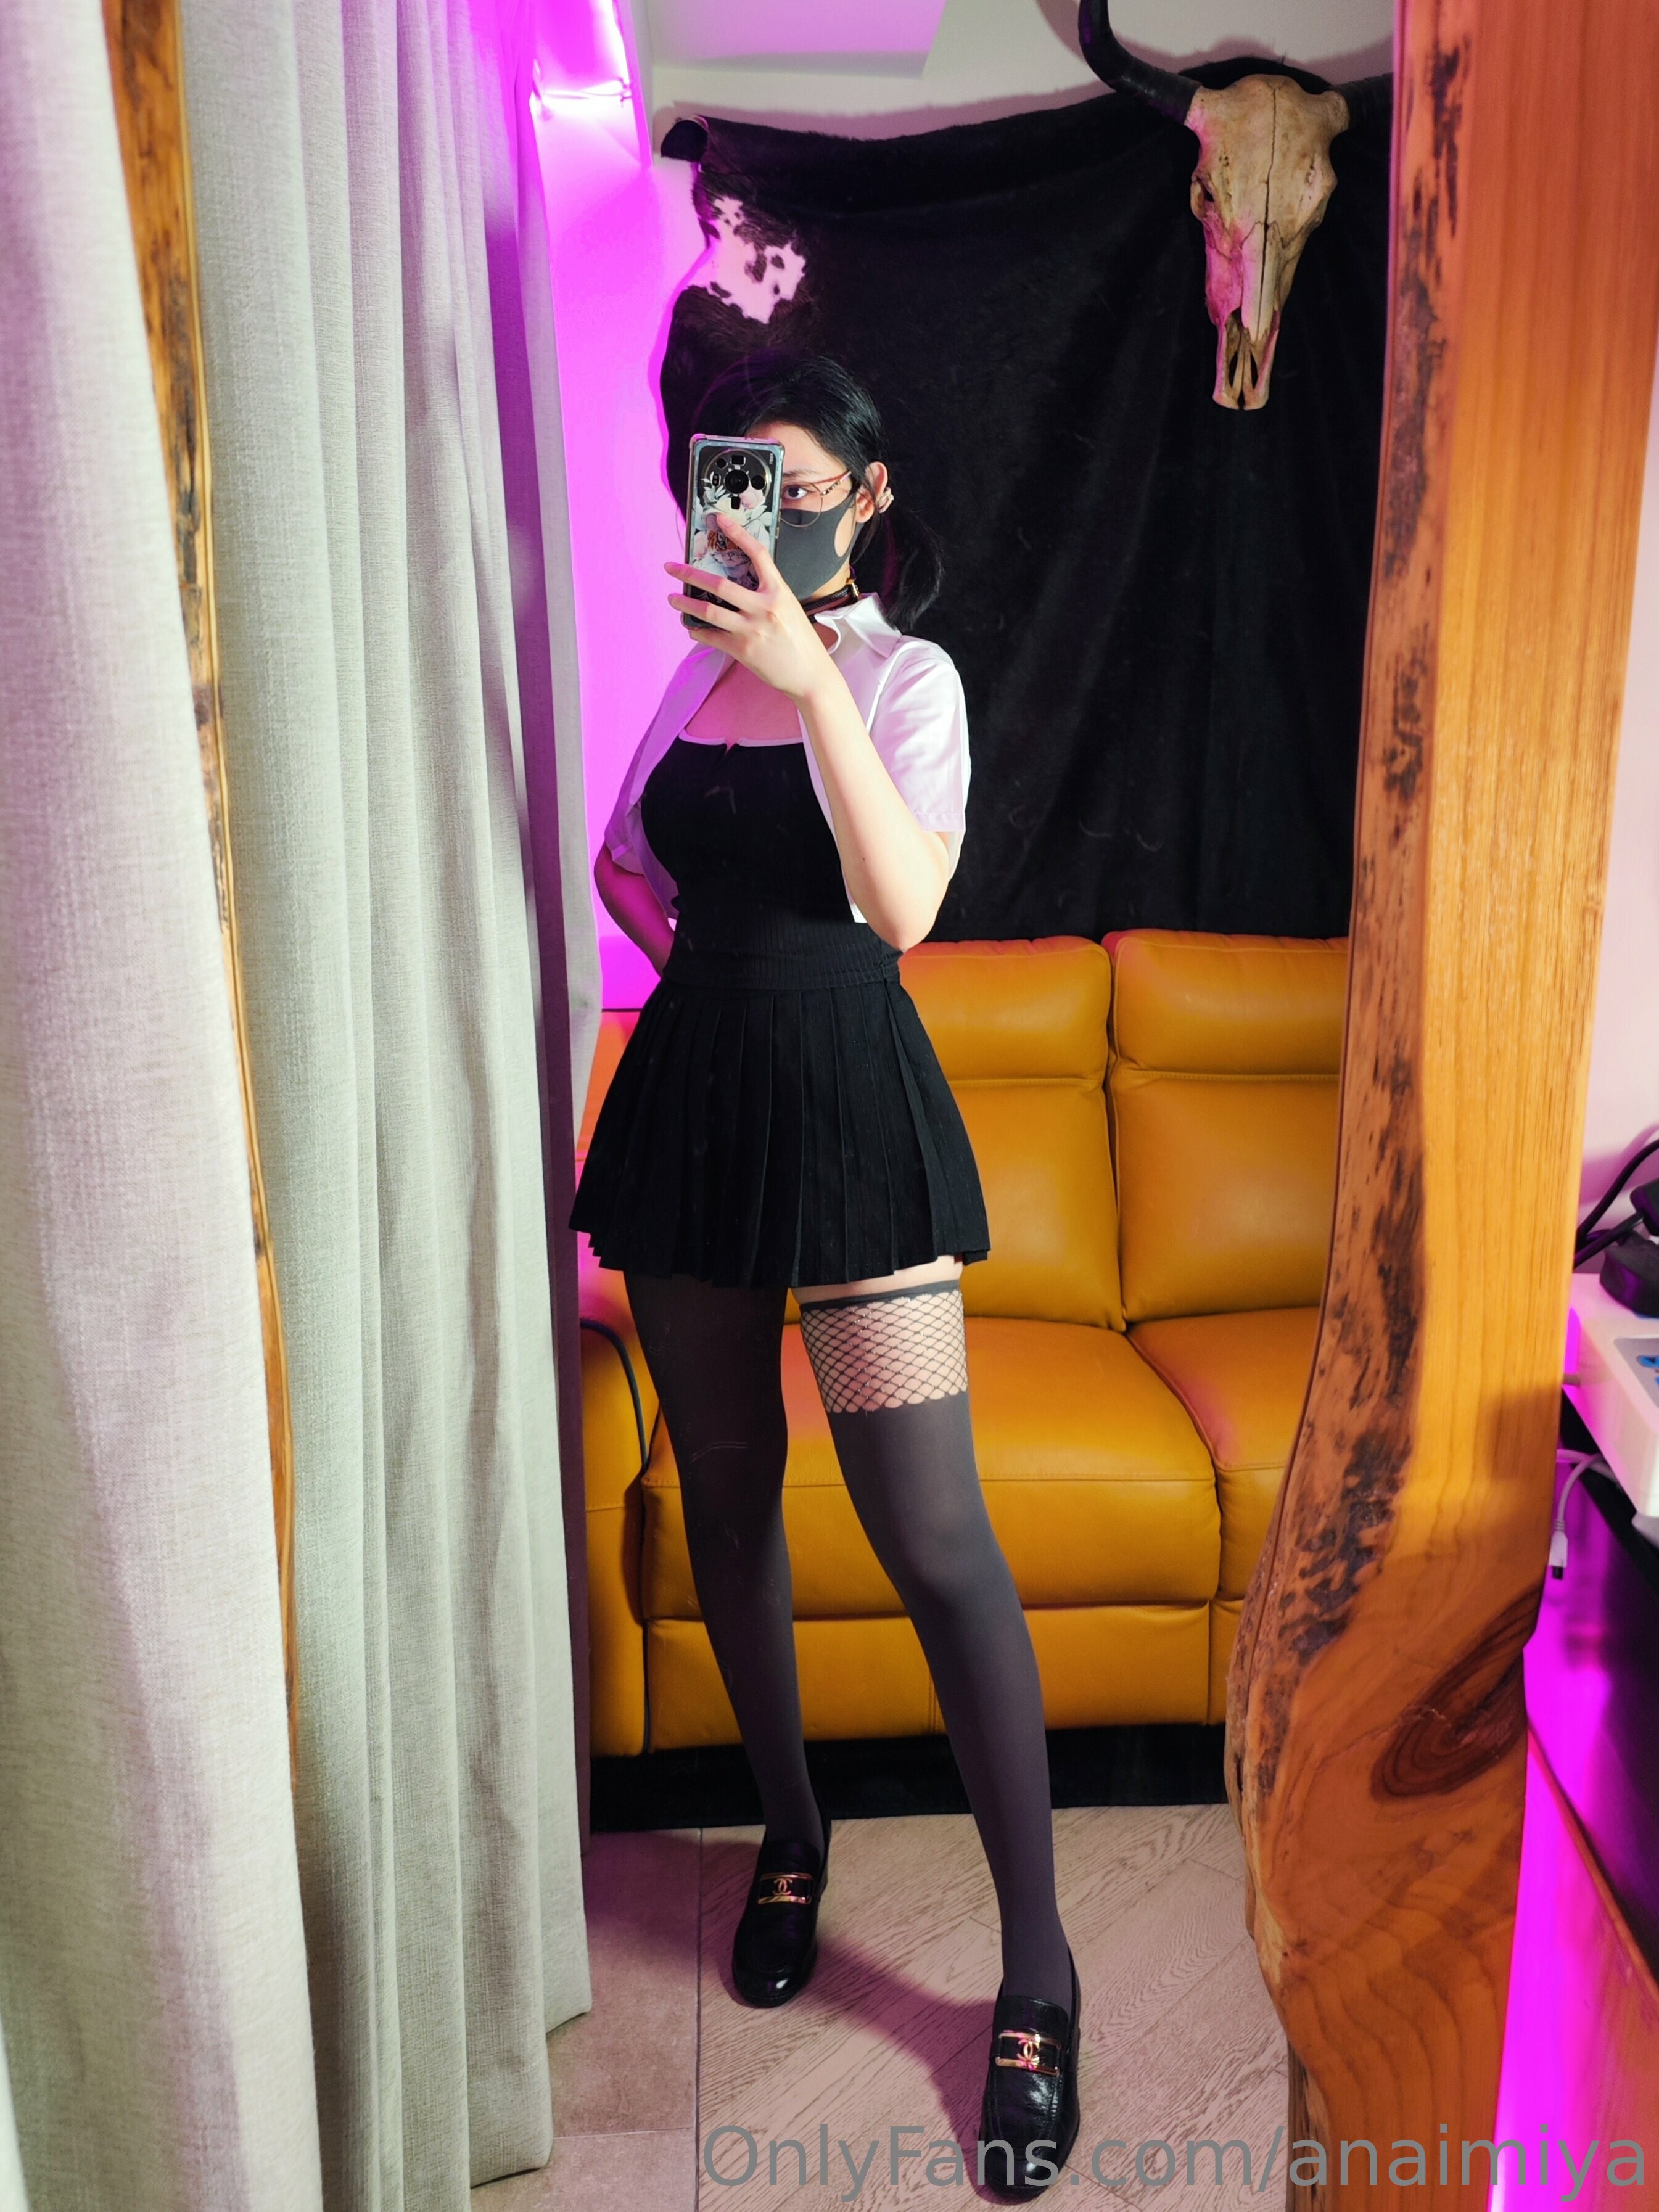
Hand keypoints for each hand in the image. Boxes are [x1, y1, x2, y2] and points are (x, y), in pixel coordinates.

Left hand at [665, 518, 838, 704]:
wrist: (810, 674)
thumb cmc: (800, 640)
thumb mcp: (789, 608)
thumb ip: (767, 594)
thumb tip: (739, 584)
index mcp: (779, 592)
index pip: (758, 555)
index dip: (738, 534)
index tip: (720, 521)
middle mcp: (764, 608)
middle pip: (719, 584)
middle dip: (690, 574)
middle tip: (671, 567)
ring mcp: (752, 630)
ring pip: (709, 611)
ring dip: (686, 604)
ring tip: (672, 599)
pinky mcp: (743, 651)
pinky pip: (712, 637)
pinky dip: (698, 630)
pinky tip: (691, 626)